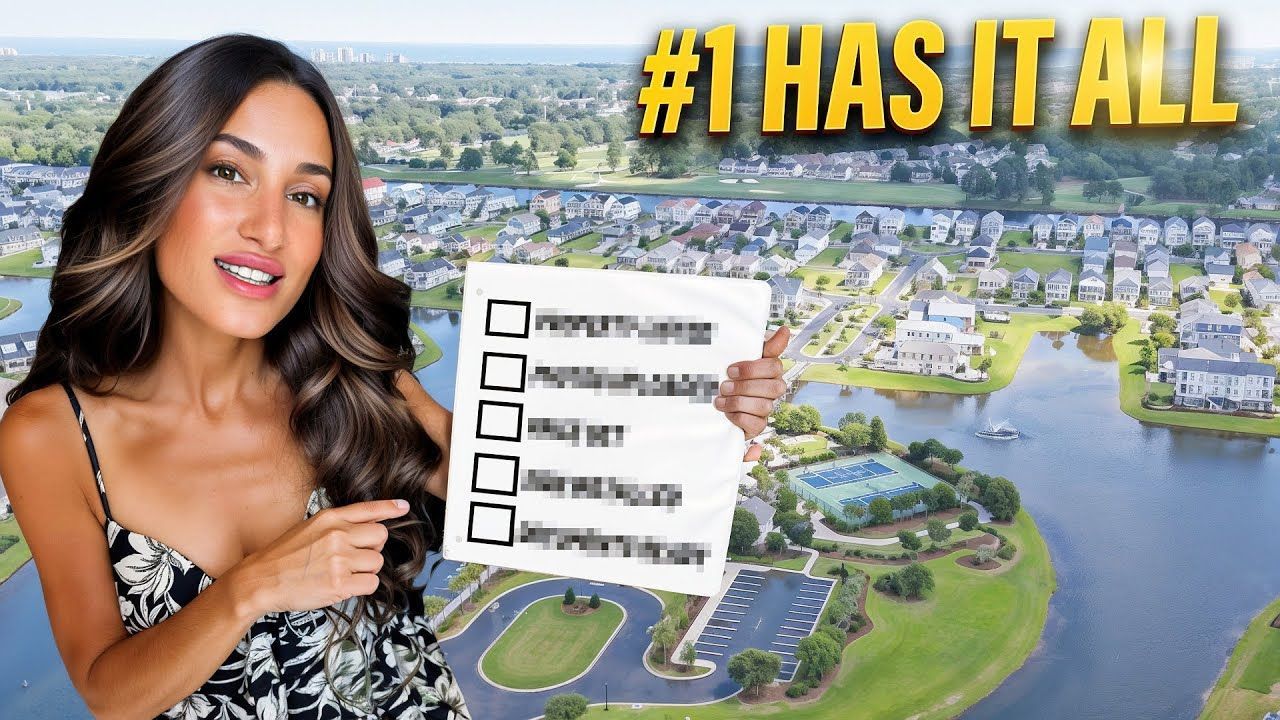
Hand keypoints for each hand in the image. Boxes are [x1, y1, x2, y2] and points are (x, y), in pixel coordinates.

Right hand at [228, 499, 409, 615]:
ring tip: (342, 574)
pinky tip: (343, 586)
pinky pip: (371, 583)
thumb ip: (336, 526)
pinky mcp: (340, 583)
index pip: (368, 509)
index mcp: (330, 518)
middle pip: (380, 537)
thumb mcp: (309, 528)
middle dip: (372, 549)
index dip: (390, 508)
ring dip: (365, 570)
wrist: (260, 581)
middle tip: (353, 558)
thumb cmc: (282, 557)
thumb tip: (364, 530)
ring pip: (377, 562)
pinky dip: (362, 587)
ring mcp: (340, 558)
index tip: (404, 507)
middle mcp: (338, 534)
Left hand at [715, 325, 790, 461]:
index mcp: (770, 369)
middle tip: (723, 386)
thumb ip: (765, 344)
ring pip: (765, 406)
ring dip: (739, 402)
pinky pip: (757, 425)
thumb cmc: (729, 372)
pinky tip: (727, 413)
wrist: (709, 397)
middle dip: (745, 387)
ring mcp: (766, 407)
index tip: (730, 370)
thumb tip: (784, 330)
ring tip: (720, 401)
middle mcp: (772, 389)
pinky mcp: (757, 425)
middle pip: (774, 388)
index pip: (774, 366)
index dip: (752, 369)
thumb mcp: (741, 354)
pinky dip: (740, 418)